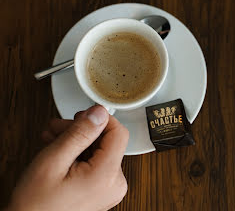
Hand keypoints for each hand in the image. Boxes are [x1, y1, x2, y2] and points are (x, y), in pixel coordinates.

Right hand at [7, 105, 128, 210]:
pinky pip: (95, 165)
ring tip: (52, 140)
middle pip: (106, 142)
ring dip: (75, 142)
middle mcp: (115, 184)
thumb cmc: (36, 205)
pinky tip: (58, 153)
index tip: (81, 116)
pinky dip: (78, 156)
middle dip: (81, 131)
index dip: (100, 120)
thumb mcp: (53, 161)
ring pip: (98, 151)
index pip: (119, 133)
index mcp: (107, 175)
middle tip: (56, 128)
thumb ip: (79, 133)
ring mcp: (109, 190)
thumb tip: (99, 112)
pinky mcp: (101, 192)